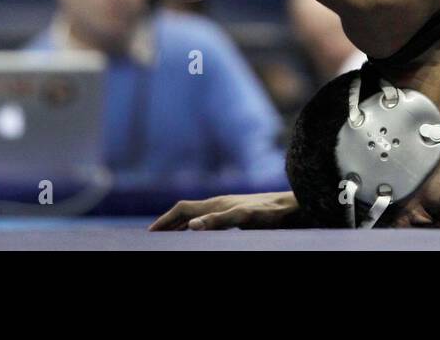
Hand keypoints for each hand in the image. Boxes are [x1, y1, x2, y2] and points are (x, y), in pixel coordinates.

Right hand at [149, 191, 300, 230]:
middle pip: (186, 212)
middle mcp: (219, 202)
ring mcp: (227, 207)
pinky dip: (196, 226)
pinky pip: (208, 219)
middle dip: (168, 223)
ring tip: (170, 237)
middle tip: (153, 236)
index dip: (165, 220)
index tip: (150, 233)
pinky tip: (200, 234)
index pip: (182, 210)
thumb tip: (191, 226)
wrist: (289, 206)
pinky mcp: (235, 212)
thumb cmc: (268, 212)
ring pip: (196, 215)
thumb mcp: (243, 217)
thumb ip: (218, 220)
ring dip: (180, 225)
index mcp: (215, 203)